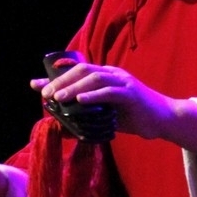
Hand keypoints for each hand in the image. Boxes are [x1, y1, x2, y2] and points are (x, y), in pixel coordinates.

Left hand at [31, 62, 196, 153]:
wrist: (162, 120)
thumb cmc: (133, 117)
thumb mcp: (105, 116)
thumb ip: (86, 116)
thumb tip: (61, 127)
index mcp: (104, 76)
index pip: (76, 71)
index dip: (54, 77)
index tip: (34, 85)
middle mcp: (112, 74)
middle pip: (82, 69)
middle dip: (61, 80)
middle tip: (46, 94)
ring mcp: (123, 82)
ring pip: (94, 77)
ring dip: (73, 86)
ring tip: (58, 97)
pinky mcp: (131, 94)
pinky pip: (109, 92)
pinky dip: (93, 95)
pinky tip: (80, 101)